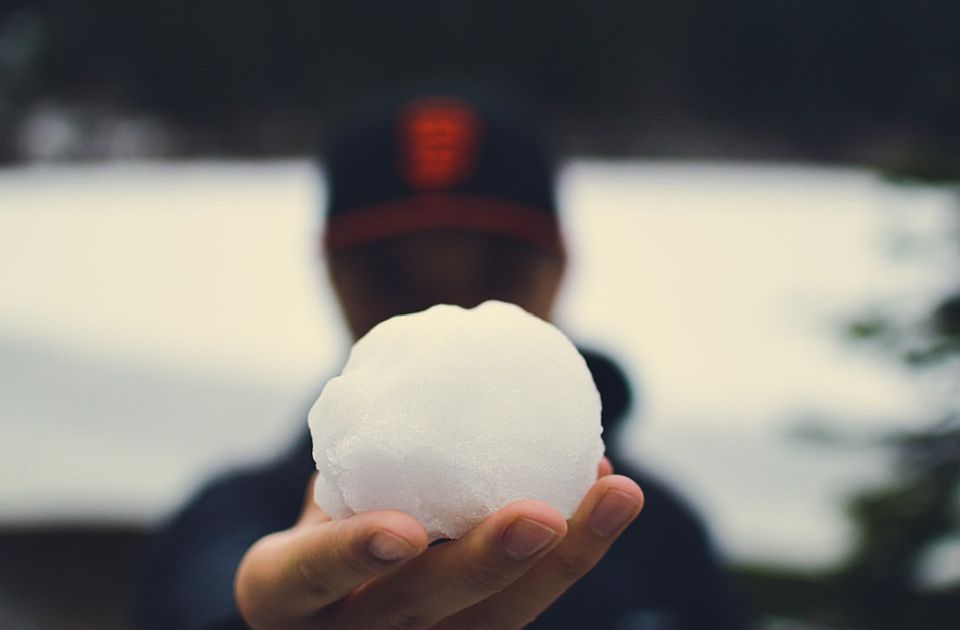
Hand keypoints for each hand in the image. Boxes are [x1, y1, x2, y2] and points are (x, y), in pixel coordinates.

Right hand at [235, 457, 641, 628]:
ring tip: (617, 494)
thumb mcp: (320, 485)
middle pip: (415, 611)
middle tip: (543, 517)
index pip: (308, 577)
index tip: (405, 530)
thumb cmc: (325, 513)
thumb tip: (449, 358)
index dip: (352, 557)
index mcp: (286, 592)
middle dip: (484, 567)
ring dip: (564, 561)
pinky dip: (572, 551)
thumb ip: (361, 444)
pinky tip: (608, 496)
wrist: (330, 581)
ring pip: (492, 622)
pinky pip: (524, 600)